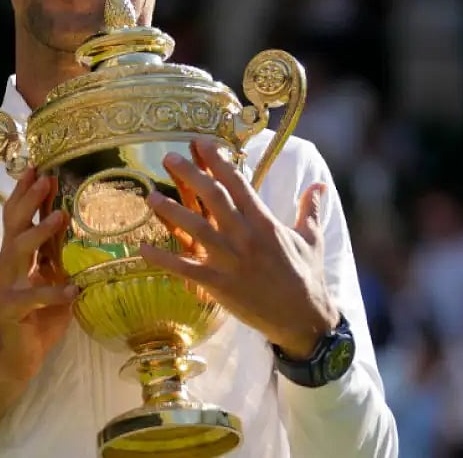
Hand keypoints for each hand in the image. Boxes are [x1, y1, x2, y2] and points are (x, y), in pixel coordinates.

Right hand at [0, 167, 76, 383]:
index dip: (26, 193)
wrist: (15, 360)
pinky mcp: (10, 310)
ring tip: (60, 217)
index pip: (18, 217)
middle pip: (13, 225)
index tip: (38, 167)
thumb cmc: (38, 319)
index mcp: (17, 257)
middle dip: (29, 199)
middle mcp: (7, 266)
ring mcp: (5, 287)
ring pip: (16, 252)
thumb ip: (58, 255)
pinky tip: (73, 289)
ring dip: (38, 232)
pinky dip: (53, 292)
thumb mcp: (53, 279)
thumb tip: (76, 225)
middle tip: (45, 178)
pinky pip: (32, 298)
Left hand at [140, 137, 336, 358]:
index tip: (201, 142)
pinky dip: (164, 259)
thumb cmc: (308, 278)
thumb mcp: (312, 240)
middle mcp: (246, 237)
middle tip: (169, 156)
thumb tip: (319, 185)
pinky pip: (186, 268)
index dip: (218, 161)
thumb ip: (310, 210)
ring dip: (172, 211)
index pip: (239, 184)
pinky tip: (144, 249)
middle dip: (191, 174)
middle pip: (214, 198)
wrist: (304, 320)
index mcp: (266, 223)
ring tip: (151, 196)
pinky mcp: (219, 285)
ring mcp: (231, 261)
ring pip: (196, 229)